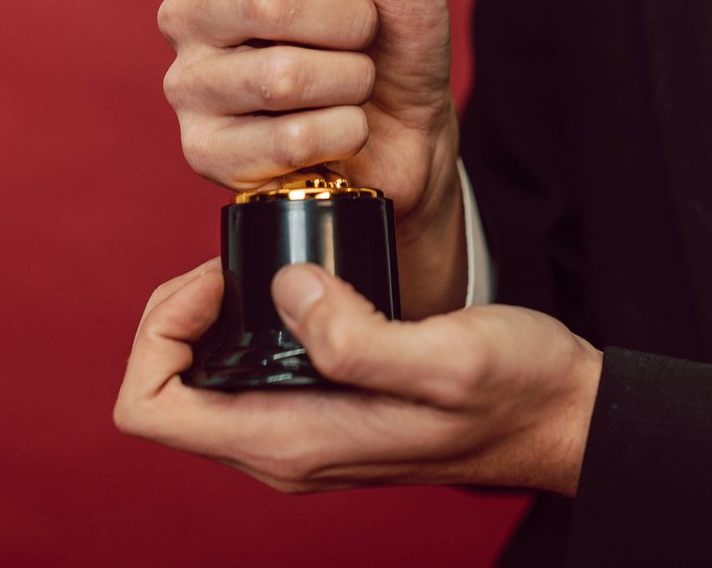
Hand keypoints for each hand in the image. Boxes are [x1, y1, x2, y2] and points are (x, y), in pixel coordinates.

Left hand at [114, 259, 601, 495]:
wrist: (561, 417)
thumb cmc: (513, 392)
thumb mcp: (443, 358)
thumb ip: (356, 336)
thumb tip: (285, 289)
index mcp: (290, 443)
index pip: (150, 408)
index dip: (162, 332)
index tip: (222, 279)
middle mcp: (282, 449)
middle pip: (167, 389)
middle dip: (181, 315)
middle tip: (240, 262)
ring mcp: (301, 432)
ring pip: (203, 380)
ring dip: (214, 316)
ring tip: (265, 265)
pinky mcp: (324, 409)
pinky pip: (248, 371)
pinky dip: (250, 321)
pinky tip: (298, 282)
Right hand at [157, 0, 465, 315]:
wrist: (412, 128)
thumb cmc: (390, 33)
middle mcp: (188, 13)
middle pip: (266, 1)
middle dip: (348, 20)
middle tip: (362, 31)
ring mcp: (189, 85)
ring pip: (282, 77)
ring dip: (351, 78)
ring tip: (351, 80)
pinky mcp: (206, 152)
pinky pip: (292, 139)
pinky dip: (345, 130)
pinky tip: (339, 126)